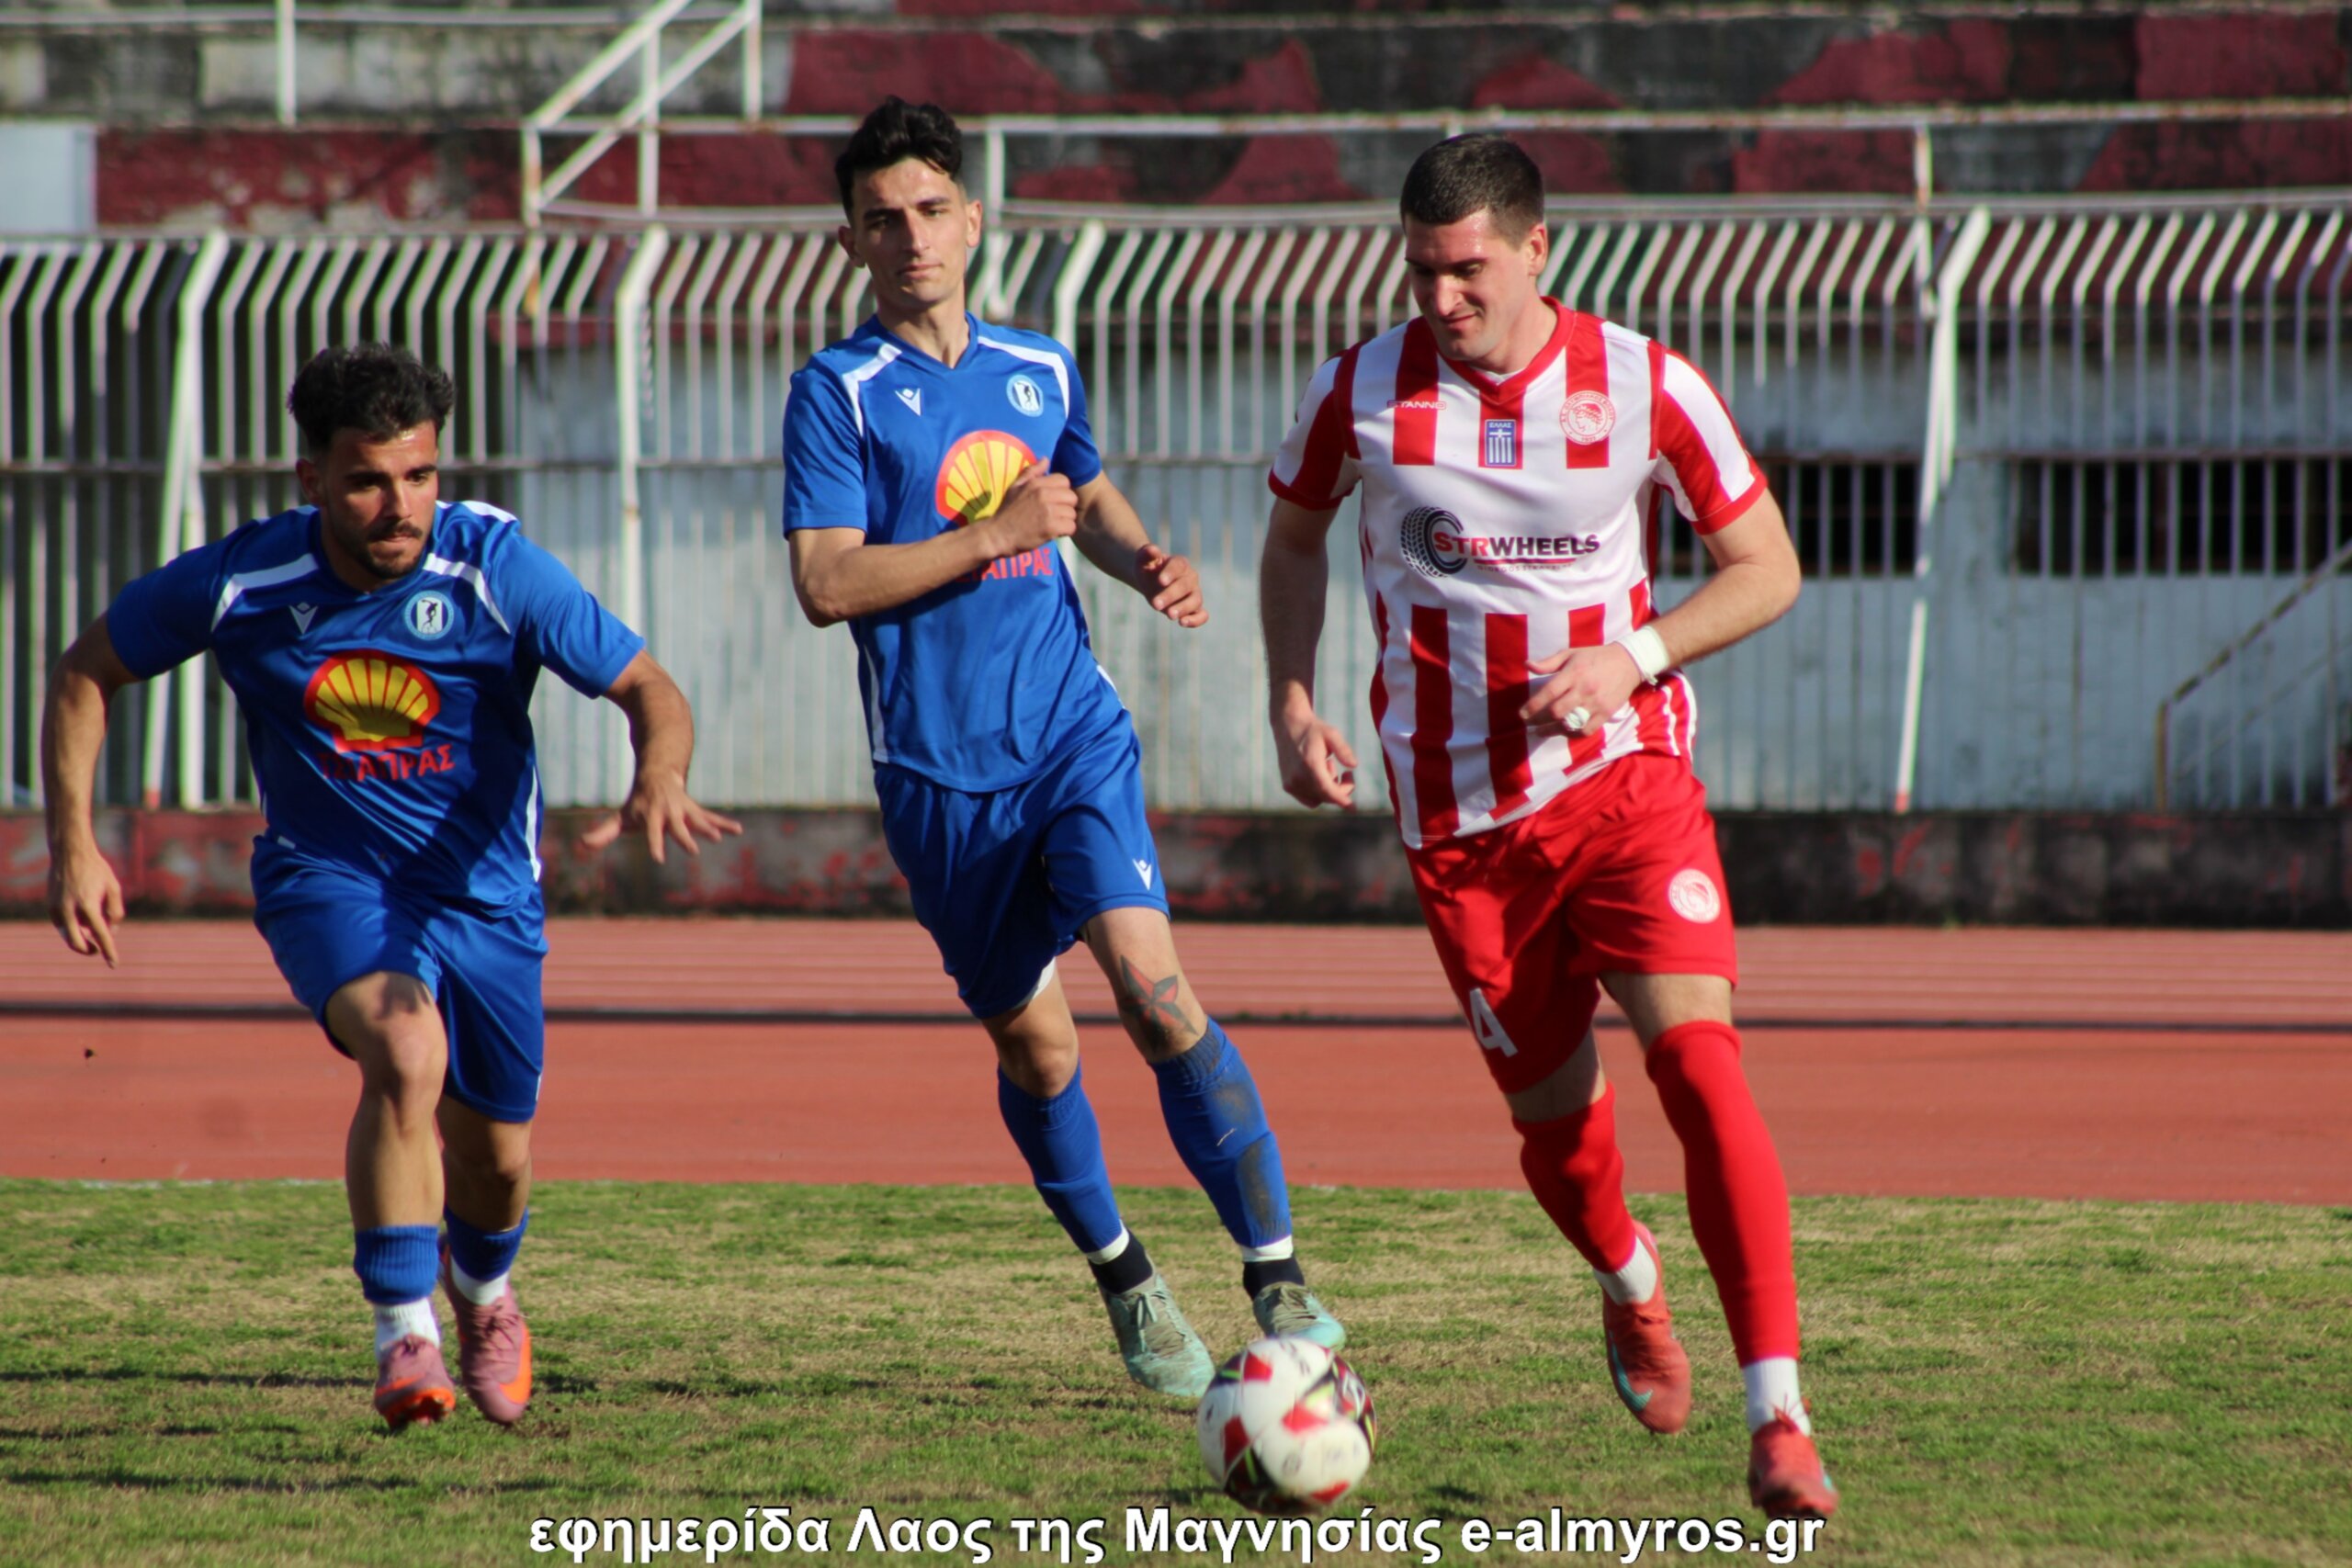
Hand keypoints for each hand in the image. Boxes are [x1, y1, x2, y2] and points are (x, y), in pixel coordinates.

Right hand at [49, 842, 125, 967]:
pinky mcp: (50, 907)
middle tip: (99, 947)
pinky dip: (74, 927)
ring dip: (81, 937)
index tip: (114, 964)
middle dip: (89, 950)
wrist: (69, 853)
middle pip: (77, 943)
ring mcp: (56, 909)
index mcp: (88, 905)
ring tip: (93, 926)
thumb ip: (115, 912)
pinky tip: (83, 917)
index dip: (108, 951)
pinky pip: (63, 926)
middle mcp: (68, 910)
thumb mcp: (114, 888)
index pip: (100, 935)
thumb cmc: (96, 870)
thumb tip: (110, 933)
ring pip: (68, 936)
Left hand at [577, 766, 744, 864]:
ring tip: (719, 837)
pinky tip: (737, 831)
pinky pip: (712, 818)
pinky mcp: (696, 811)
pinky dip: (725, 824)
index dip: (655, 845)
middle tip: (693, 851)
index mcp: (652, 817)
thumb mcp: (621, 817)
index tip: (658, 859)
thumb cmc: (638, 803)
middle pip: (678, 827)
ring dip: (710, 828)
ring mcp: (685, 810)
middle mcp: (670, 813)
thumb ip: (603, 833)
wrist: (659, 775)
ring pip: (698, 820)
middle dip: (685, 837)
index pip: (653, 833)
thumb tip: (581, 845)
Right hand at [980, 463, 1076, 557]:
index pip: (1064, 481)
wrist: (998, 534)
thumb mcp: (1015, 487)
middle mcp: (1044, 494)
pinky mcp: (1051, 527)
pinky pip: (1071, 527)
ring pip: (1072, 513)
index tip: (1053, 500)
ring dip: (1064, 520)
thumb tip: (1046, 459)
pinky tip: (1053, 532)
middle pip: (1072, 497)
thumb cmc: (1007, 511)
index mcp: (1037, 483)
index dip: (1061, 491)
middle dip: (1065, 506)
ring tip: (1052, 523)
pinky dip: (1064, 532)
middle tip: (1054, 514)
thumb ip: (1032, 472)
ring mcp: (1048, 511)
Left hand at [1135, 543, 1206, 626]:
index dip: (1170, 573)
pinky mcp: (1194, 608)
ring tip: (1169, 615)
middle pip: (1185, 586)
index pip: (1178, 566)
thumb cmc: (1148, 570)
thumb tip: (1153, 550)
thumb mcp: (1142, 561)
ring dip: (1183, 608)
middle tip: (1155, 604)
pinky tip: (1182, 623)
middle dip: (1170, 595)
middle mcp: (1190, 578)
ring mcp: (1194, 593)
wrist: (1152, 581)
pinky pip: (1202, 615)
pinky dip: (1196, 620)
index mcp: (1179, 563)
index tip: (1160, 581)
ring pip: (1195, 600)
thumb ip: (1146, 554)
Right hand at [1273, 703, 1358, 808]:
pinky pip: (1308, 799)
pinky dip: (1318, 792)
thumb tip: (1354, 766)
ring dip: (1329, 789)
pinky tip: (1320, 774)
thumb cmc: (1313, 730)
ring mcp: (1291, 783)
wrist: (1288, 727)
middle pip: (1326, 796)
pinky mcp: (1287, 786)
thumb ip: (1343, 750)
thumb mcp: (1332, 734)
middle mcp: (1298, 777)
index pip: (1327, 790)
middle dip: (1341, 790)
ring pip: (1318, 800)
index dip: (1341, 799)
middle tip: (1348, 774)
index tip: (1352, 807)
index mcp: (1310, 764)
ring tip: (1328, 767)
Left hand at [1520, 643, 1643, 734]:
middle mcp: (1584, 690)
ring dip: (1552, 731)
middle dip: (1540, 720)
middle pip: (1557, 712)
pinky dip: (1572, 734)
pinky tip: (1563, 732)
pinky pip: (1586, 730)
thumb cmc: (1595, 657)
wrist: (1628, 662)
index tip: (1522, 714)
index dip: (1533, 705)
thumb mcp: (1570, 654)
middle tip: (1530, 723)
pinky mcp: (1606, 713)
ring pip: (1570, 724)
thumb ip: (1548, 663)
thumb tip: (1527, 665)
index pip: (1549, 692)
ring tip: (1541, 732)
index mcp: (1574, 673)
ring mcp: (1596, 703)